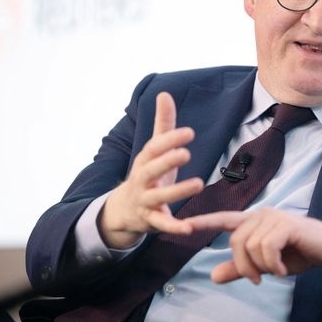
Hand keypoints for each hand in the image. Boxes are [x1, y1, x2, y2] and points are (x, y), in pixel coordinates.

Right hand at [99, 92, 204, 248]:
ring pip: (158, 197)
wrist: (123, 211)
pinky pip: (162, 224)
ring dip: (177, 191)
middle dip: (166, 161)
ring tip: (198, 183)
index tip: (189, 132)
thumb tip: (165, 93)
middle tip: (186, 153)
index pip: (155, 148)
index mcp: (145, 160)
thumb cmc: (147, 175)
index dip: (170, 139)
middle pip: (151, 170)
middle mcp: (142, 180)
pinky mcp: (151, 221)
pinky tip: (189, 227)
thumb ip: (163, 124)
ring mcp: (145, 201)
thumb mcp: (154, 151)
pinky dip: (174, 226)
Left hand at [188, 208, 321, 283]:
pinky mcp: (286, 225)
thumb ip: (240, 269)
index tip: (182, 226)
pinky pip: (267, 248)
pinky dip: (273, 265)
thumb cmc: (298, 254)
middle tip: (259, 279)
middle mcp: (260, 215)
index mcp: (253, 222)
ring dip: (263, 267)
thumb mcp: (266, 265)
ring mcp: (274, 217)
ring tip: (277, 271)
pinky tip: (283, 269)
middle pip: (235, 243)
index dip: (203, 222)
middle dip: (244, 266)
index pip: (223, 220)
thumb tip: (214, 277)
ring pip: (251, 247)